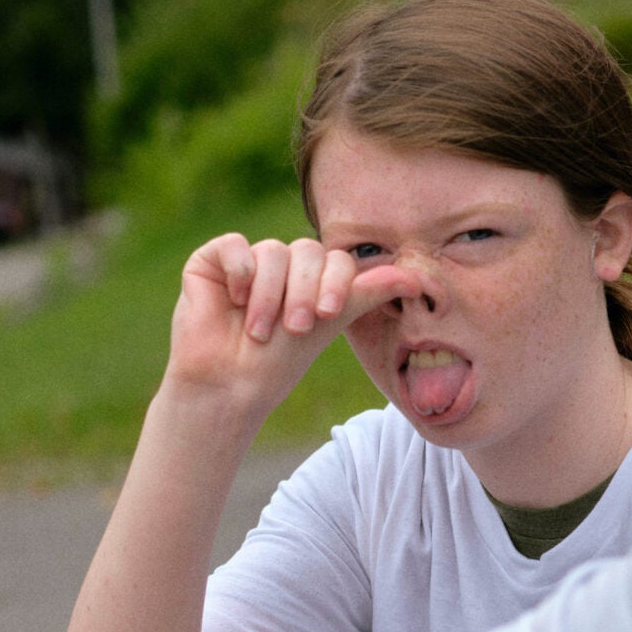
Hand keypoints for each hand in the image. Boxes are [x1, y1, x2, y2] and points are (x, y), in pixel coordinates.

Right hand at [161, 235, 418, 425]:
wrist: (229, 385)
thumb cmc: (278, 363)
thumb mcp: (329, 324)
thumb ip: (369, 293)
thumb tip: (417, 278)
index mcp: (312, 279)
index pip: (335, 260)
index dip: (335, 282)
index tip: (327, 315)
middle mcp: (282, 265)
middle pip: (307, 251)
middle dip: (304, 291)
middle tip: (295, 328)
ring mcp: (247, 259)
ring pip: (272, 252)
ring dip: (269, 295)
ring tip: (259, 331)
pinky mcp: (213, 259)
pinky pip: (233, 245)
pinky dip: (239, 271)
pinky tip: (235, 299)